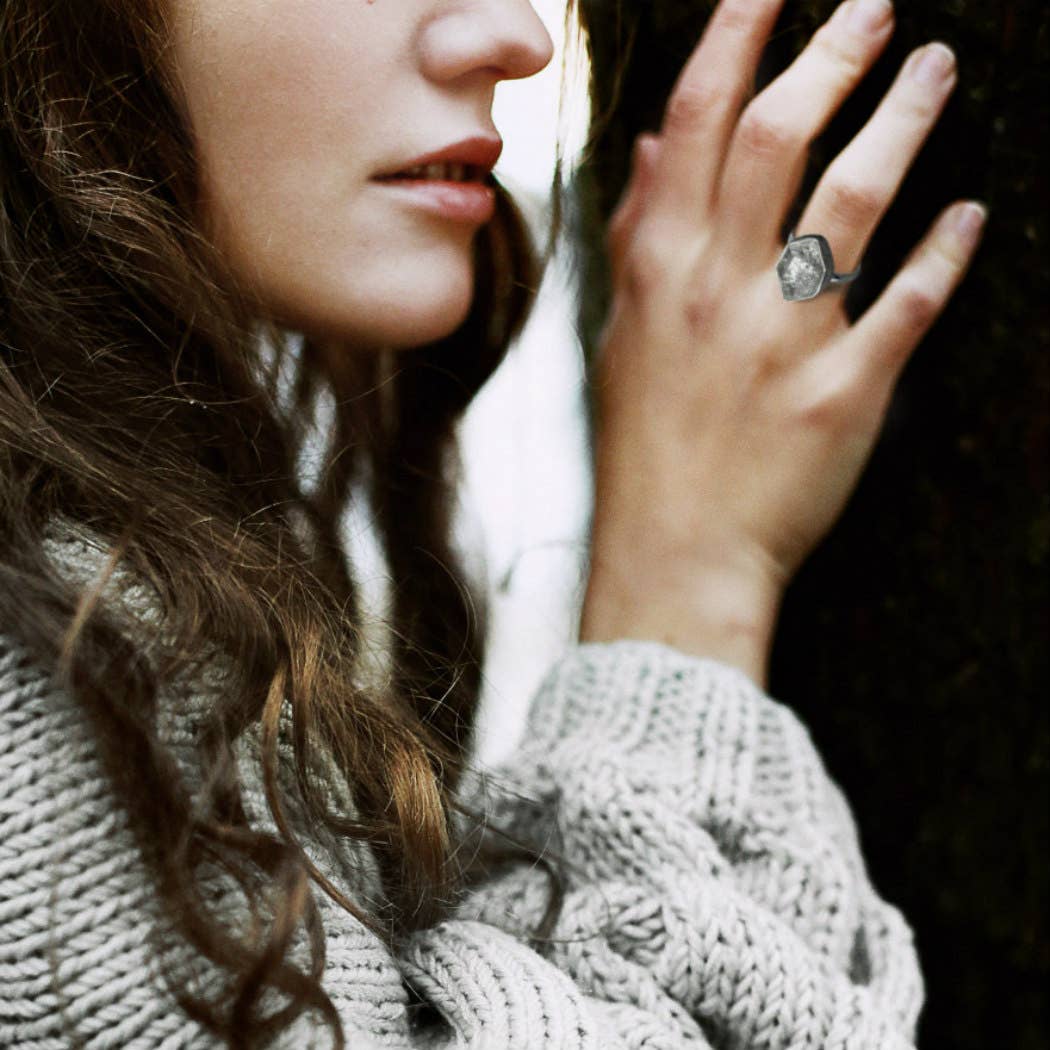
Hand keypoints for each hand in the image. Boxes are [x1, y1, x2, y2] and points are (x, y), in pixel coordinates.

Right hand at [585, 0, 985, 611]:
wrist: (676, 555)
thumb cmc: (647, 450)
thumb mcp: (626, 337)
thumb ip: (643, 237)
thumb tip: (661, 150)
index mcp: (662, 272)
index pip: (699, 127)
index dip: (735, 40)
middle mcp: (721, 291)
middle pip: (779, 141)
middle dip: (829, 57)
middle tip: (875, 7)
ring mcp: (785, 340)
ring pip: (852, 202)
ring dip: (899, 122)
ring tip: (934, 69)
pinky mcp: (844, 393)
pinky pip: (907, 307)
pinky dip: (944, 253)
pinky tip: (970, 212)